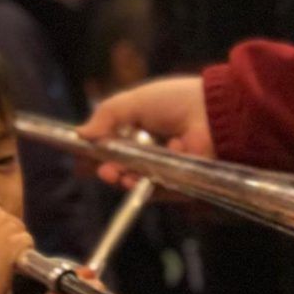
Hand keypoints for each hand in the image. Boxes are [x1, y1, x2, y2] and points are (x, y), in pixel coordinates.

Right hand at [77, 77, 213, 186]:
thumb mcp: (133, 101)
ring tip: (117, 175)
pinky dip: (145, 187)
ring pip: (136, 182)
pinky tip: (137, 177)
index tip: (83, 158)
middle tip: (103, 170)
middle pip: (121, 168)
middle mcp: (150, 151)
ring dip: (123, 180)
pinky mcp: (179, 185)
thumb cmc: (175, 100)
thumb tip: (80, 133)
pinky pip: (156, 192)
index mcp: (139, 130)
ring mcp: (164, 169)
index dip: (96, 155)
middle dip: (109, 170)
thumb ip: (107, 116)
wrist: (213, 113)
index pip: (111, 147)